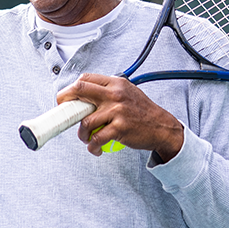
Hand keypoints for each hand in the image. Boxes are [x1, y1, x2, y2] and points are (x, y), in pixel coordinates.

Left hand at [55, 73, 183, 160]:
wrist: (163, 128)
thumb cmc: (142, 112)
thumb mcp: (127, 92)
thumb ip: (107, 91)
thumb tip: (82, 95)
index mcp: (115, 83)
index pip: (85, 79)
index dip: (70, 89)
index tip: (65, 100)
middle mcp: (115, 94)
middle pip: (80, 90)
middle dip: (66, 102)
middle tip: (65, 114)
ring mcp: (117, 110)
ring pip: (86, 121)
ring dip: (82, 133)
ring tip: (87, 138)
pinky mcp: (120, 128)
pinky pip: (97, 138)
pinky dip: (92, 146)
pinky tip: (95, 148)